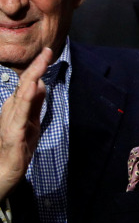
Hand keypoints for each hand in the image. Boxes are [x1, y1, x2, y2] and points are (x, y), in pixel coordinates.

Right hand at [0, 48, 51, 198]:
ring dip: (31, 80)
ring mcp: (11, 120)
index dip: (37, 67)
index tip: (48, 52)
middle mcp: (11, 110)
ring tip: (40, 65)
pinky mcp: (14, 133)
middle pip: (24, 85)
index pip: (28, 83)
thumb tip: (41, 84)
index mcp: (16, 106)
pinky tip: (33, 90)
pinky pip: (21, 115)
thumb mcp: (31, 120)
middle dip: (36, 68)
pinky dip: (27, 101)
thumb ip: (35, 103)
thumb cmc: (18, 146)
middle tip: (46, 51)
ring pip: (22, 97)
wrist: (5, 170)